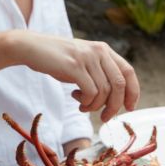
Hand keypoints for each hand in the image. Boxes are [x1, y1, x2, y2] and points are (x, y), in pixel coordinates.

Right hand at [13, 31, 138, 121]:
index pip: (128, 71)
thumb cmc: (57, 59)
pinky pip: (90, 92)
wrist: (31, 47)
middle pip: (119, 84)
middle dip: (115, 106)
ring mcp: (86, 57)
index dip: (133, 91)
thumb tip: (115, 99)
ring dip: (95, 106)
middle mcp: (98, 51)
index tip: (130, 107)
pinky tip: (77, 100)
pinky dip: (87, 102)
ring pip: (104, 91)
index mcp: (103, 49)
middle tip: (105, 117)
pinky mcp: (74, 66)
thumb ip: (99, 72)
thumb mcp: (83, 60)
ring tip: (84, 105)